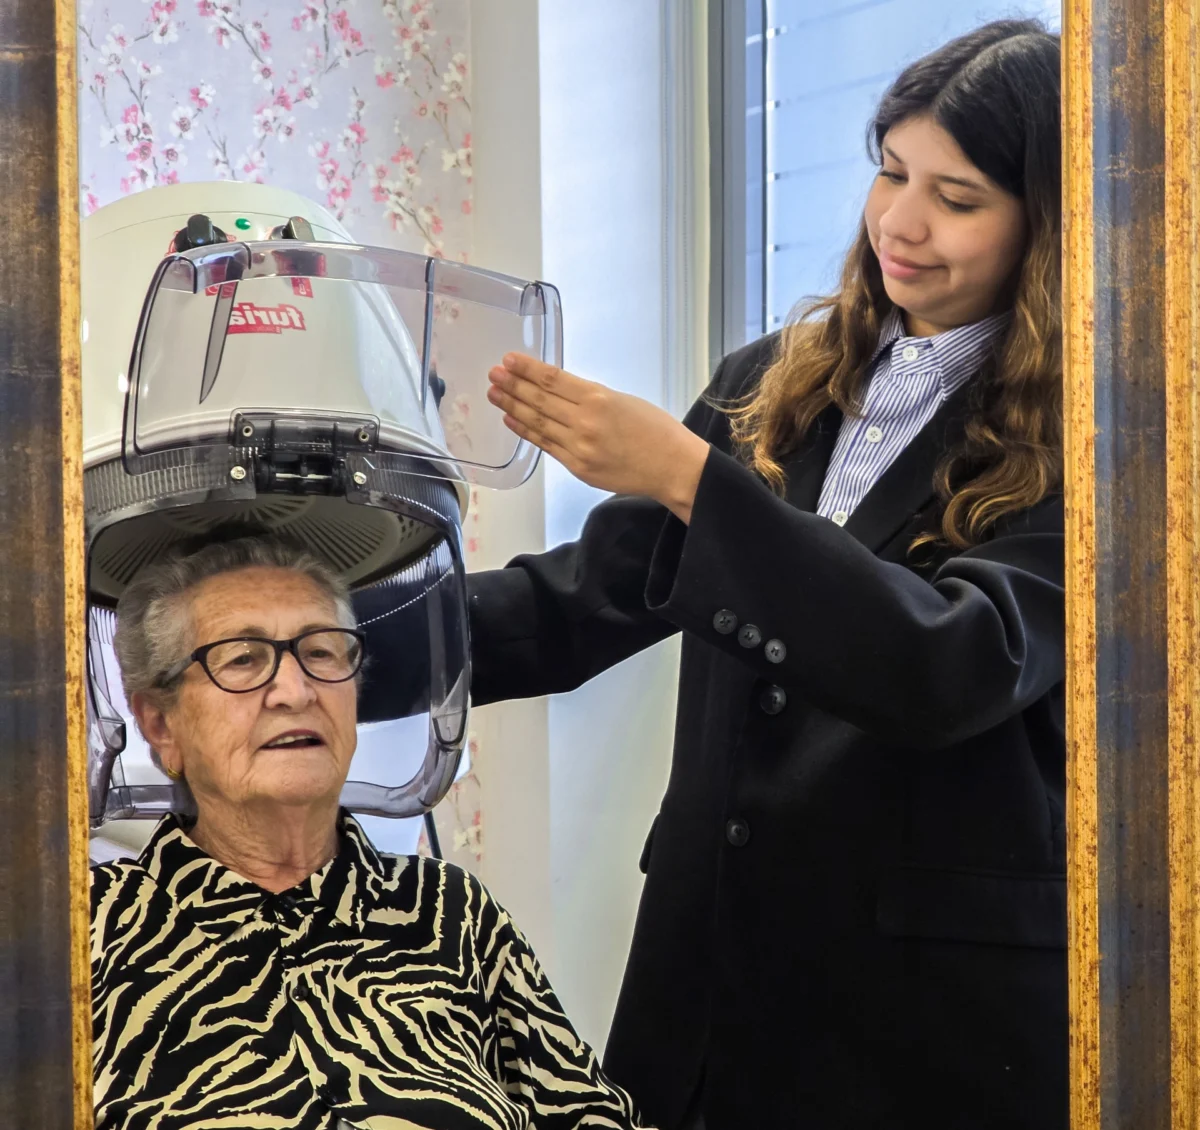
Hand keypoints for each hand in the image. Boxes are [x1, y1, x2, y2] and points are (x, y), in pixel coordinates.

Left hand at [486, 353, 709, 522]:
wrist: (672, 467)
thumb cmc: (656, 431)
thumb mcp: (624, 400)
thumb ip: (591, 397)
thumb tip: (559, 393)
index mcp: (599, 398)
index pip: (553, 380)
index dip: (527, 369)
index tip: (508, 360)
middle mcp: (585, 422)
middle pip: (539, 400)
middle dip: (513, 385)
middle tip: (493, 374)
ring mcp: (579, 448)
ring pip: (538, 423)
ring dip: (512, 407)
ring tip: (494, 393)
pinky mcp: (578, 467)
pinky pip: (546, 446)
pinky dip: (526, 432)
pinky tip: (512, 419)